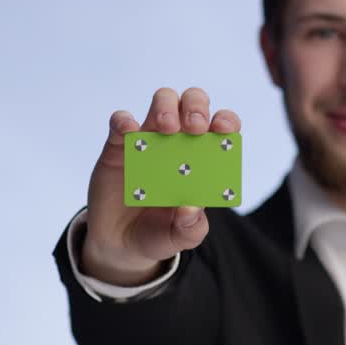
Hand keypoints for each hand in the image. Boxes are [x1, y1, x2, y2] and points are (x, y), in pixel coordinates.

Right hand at [81, 87, 241, 285]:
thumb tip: (192, 210)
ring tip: (168, 128)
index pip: (221, 127)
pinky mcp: (119, 145)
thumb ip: (191, 229)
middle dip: (197, 107)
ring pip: (163, 101)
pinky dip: (124, 120)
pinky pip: (120, 122)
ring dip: (167, 106)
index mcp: (202, 159)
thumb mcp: (179, 238)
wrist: (120, 243)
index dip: (226, 121)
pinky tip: (128, 130)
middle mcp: (179, 142)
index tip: (225, 129)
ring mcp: (149, 140)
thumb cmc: (158, 233)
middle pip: (193, 103)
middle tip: (195, 127)